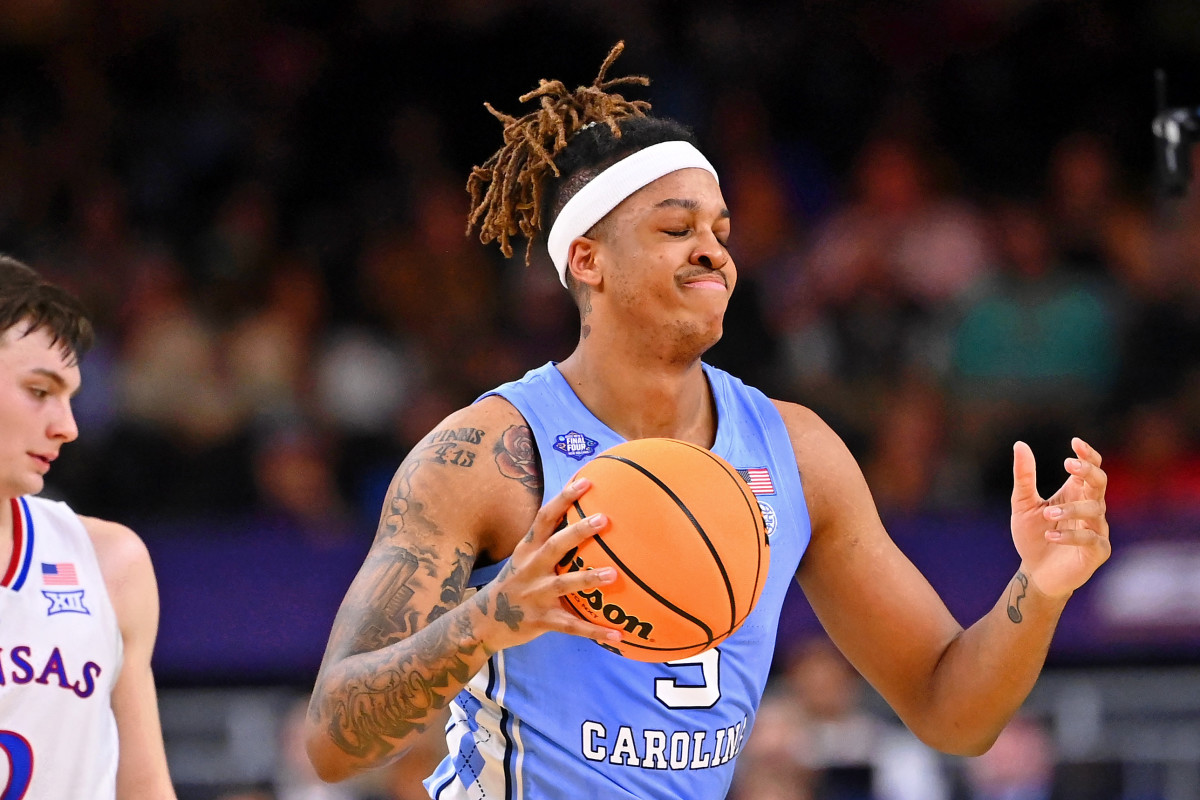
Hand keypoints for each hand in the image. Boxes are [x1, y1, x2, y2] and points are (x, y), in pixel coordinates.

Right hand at [480, 478, 621, 650]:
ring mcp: (535, 595)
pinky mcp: (541, 620)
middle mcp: (531, 569)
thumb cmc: (516, 583)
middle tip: (604, 519)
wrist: (483, 622)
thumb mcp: (525, 558)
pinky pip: (571, 626)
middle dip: (578, 532)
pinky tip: (618, 635)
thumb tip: (582, 517)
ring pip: (564, 585)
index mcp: (528, 550)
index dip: (564, 499)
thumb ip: (549, 541)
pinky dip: (595, 631)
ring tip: (613, 575)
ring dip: (588, 579)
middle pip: (555, 546)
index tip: (586, 482)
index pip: (545, 517)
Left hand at [1010, 437, 1110, 598]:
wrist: (1035, 572)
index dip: (1088, 455)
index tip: (1075, 443)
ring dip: (1072, 509)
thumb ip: (1024, 477)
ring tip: (1048, 513)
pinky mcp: (1097, 551)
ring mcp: (1097, 529)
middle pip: (1099, 483)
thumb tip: (1020, 444)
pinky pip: (1091, 539)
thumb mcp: (1023, 504)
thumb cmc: (1033, 536)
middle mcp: (1090, 508)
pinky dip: (1071, 536)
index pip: (1090, 469)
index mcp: (1075, 493)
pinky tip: (1050, 535)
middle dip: (1087, 471)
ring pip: (1095, 510)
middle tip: (1068, 465)